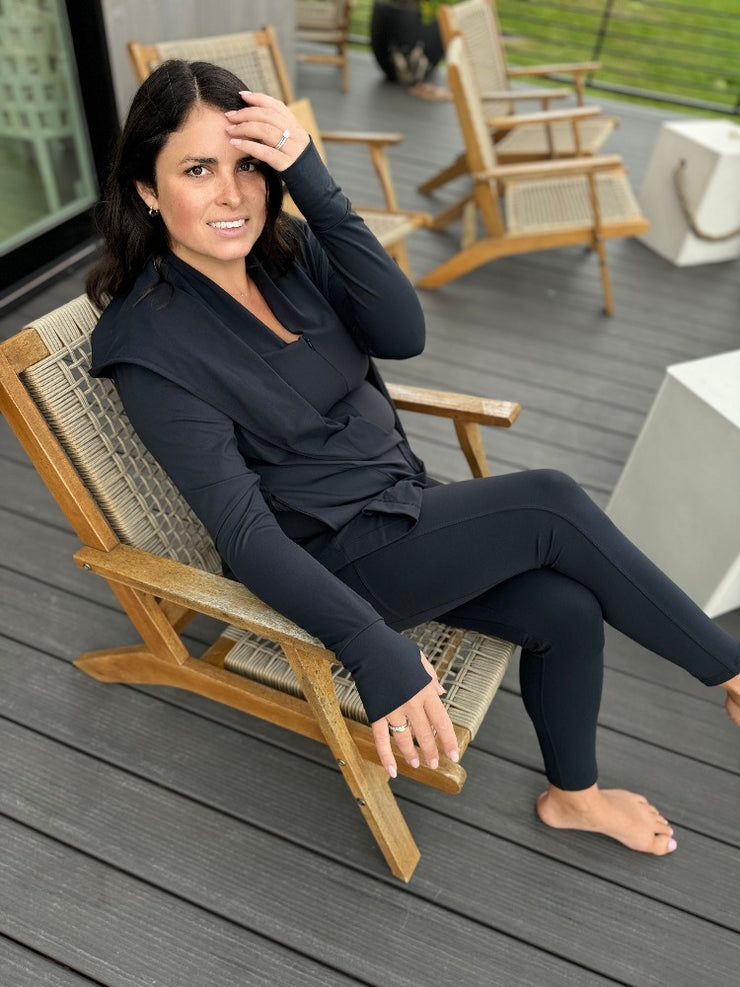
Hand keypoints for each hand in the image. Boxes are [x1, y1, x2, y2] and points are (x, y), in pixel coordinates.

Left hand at [224, 91, 309, 170]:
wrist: (312, 184)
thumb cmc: (295, 162)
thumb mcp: (290, 142)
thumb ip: (277, 129)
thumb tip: (254, 116)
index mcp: (295, 126)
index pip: (276, 106)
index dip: (258, 98)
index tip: (241, 95)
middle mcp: (295, 134)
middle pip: (268, 116)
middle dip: (246, 113)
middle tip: (229, 115)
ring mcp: (292, 149)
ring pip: (266, 131)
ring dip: (244, 128)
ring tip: (230, 129)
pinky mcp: (286, 164)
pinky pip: (265, 152)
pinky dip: (248, 145)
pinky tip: (235, 143)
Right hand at [371, 652, 459, 778]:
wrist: (368, 646)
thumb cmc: (394, 649)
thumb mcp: (420, 659)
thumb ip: (432, 678)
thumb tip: (441, 693)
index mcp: (425, 691)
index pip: (442, 722)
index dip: (449, 741)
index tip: (454, 755)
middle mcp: (411, 704)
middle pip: (425, 735)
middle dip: (431, 753)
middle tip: (434, 763)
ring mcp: (393, 709)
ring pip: (404, 740)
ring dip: (411, 755)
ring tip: (415, 764)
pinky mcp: (376, 712)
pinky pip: (381, 739)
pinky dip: (386, 756)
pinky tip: (392, 769)